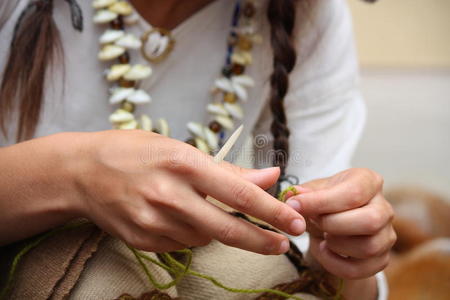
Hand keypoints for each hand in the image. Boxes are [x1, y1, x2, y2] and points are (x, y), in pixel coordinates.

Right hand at [70, 130, 305, 253]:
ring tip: (198, 207)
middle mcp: (169, 195)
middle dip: (261, 239)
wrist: (80, 172)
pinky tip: (176, 216)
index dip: (271, 210)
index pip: (238, 192)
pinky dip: (190, 234)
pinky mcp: (142, 240)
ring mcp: (153, 221)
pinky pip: (181, 244)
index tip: (294, 222)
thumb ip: (226, 168)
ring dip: (216, 229)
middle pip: (227, 227)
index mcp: (183, 163)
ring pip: (204, 238)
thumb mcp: (180, 149)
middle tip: (282, 243)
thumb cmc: (133, 151)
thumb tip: (269, 176)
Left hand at [285, 168, 395, 278]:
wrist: (333, 222)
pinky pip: (360, 270)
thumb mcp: (313, 190)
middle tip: (314, 221)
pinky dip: (334, 264)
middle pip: (370, 221)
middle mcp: (384, 207)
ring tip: (321, 235)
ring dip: (335, 244)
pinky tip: (324, 250)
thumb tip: (292, 196)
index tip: (294, 205)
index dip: (321, 201)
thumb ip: (303, 193)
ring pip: (368, 247)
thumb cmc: (325, 201)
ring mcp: (387, 235)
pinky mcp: (381, 259)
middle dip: (333, 224)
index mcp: (369, 181)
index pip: (353, 193)